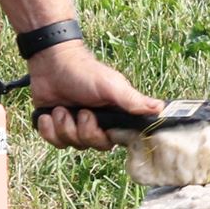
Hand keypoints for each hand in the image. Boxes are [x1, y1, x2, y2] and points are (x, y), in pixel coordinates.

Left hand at [29, 43, 160, 148]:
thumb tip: (161, 109)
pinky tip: (49, 114)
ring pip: (71, 144)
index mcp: (113, 116)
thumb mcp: (111, 86)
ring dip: (63, 126)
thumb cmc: (85, 72)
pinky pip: (53, 141)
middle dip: (83, 130)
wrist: (52, 63)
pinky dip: (48, 128)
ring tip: (61, 109)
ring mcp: (75, 126)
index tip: (101, 125)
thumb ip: (133, 100)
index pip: (115, 140)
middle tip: (81, 111)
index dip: (105, 137)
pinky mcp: (55, 126)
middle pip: (92, 145)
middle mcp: (96, 123)